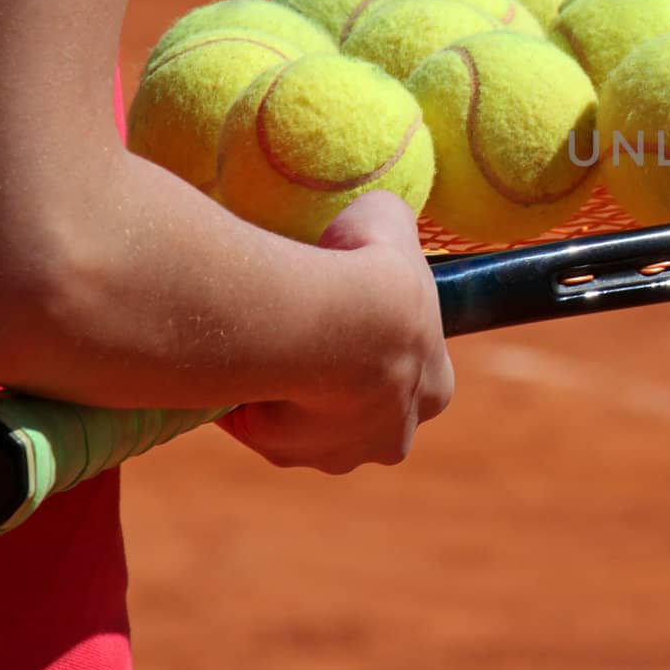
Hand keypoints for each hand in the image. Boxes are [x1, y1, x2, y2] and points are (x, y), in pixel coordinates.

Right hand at [218, 192, 453, 473]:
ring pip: (307, 426)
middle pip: (361, 412)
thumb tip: (376, 215)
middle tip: (304, 335)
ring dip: (287, 395)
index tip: (353, 314)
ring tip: (264, 346)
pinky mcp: (285, 454)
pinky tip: (234, 364)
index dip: (382, 343)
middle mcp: (393, 436)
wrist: (322, 325)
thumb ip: (386, 226)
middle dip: (335, 382)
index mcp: (434, 390)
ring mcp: (338, 454)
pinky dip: (245, 400)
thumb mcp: (387, 224)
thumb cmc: (370, 275)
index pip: (413, 372)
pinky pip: (259, 428)